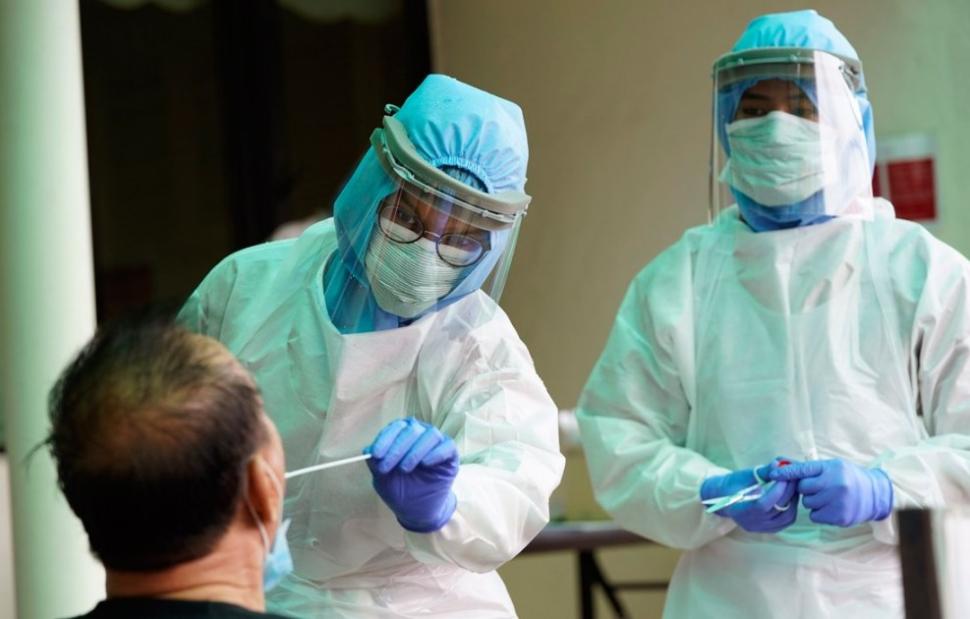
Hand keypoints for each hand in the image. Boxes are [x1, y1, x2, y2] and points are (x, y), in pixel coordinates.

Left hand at [366, 418, 458, 532]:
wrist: (418, 511)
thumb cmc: (400, 490)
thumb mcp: (383, 479)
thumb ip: (376, 463)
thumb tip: (369, 449)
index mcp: (403, 435)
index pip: (395, 428)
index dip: (385, 439)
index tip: (376, 455)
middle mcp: (421, 435)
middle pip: (412, 428)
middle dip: (397, 448)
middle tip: (388, 467)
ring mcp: (437, 444)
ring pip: (430, 434)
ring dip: (415, 451)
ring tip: (405, 469)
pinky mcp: (451, 455)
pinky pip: (447, 446)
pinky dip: (435, 453)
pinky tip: (425, 464)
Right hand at [701, 460, 798, 532]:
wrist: (723, 497)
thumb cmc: (733, 484)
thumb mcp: (744, 475)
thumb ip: (763, 471)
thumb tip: (779, 464)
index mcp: (740, 510)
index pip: (763, 504)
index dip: (777, 490)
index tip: (785, 476)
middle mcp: (751, 523)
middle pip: (777, 510)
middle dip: (789, 492)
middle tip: (794, 477)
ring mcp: (760, 528)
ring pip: (786, 517)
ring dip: (792, 500)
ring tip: (793, 486)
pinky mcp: (768, 529)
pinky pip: (785, 521)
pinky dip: (791, 508)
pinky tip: (791, 496)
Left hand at [767, 459, 892, 526]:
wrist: (875, 494)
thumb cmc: (848, 477)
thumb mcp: (832, 466)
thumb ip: (809, 468)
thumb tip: (779, 465)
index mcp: (832, 468)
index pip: (803, 470)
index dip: (786, 473)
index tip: (772, 475)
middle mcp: (835, 484)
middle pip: (802, 488)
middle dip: (806, 489)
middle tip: (819, 487)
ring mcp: (838, 502)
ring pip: (807, 504)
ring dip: (813, 501)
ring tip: (827, 497)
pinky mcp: (839, 517)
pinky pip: (815, 516)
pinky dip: (819, 513)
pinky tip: (831, 507)